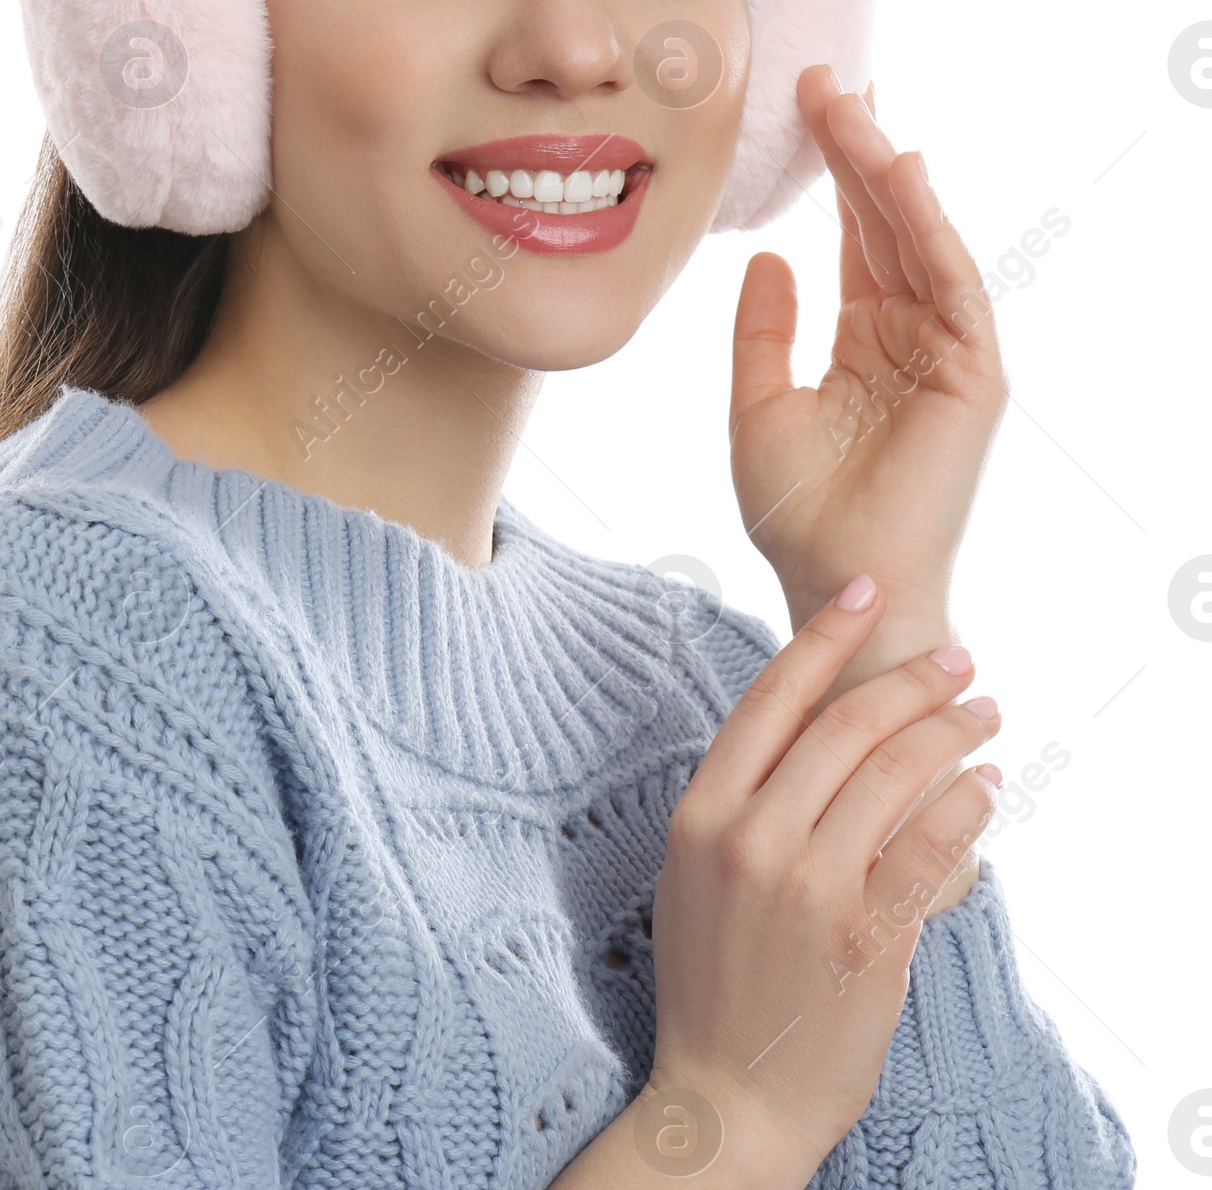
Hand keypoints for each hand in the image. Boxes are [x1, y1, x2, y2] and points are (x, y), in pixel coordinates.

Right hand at [647, 574, 1001, 1176]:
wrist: (726, 1093)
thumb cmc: (712, 976)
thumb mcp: (697, 871)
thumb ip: (742, 798)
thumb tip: (816, 725)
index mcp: (701, 812)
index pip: (771, 698)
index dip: (825, 635)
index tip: (867, 590)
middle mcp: (750, 838)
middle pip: (846, 726)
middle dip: (913, 680)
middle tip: (959, 660)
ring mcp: (807, 888)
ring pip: (896, 776)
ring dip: (952, 732)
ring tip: (985, 714)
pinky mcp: (863, 937)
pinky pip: (930, 848)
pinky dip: (967, 805)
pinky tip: (986, 784)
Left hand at [728, 66, 1006, 630]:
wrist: (834, 586)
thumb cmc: (796, 512)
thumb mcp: (756, 405)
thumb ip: (762, 331)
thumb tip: (767, 256)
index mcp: (862, 338)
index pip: (851, 235)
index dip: (829, 171)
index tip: (804, 103)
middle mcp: (908, 335)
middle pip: (884, 222)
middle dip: (856, 150)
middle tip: (824, 77)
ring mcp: (944, 352)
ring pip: (917, 240)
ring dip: (886, 172)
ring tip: (853, 106)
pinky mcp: (972, 376)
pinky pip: (951, 285)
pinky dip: (929, 228)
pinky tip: (901, 172)